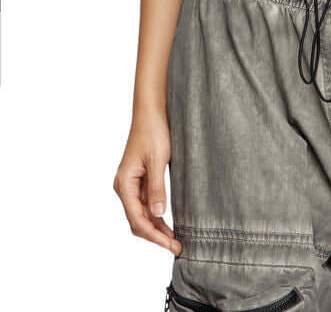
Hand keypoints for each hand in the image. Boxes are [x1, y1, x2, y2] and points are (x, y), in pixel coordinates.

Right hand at [113, 108, 181, 254]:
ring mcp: (131, 185)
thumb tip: (158, 215)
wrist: (151, 112)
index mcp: (124, 183)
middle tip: (177, 246)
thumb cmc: (154, 131)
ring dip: (157, 228)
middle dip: (156, 236)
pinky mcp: (140, 181)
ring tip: (175, 240)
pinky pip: (146, 204)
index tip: (171, 244)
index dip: (154, 235)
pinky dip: (157, 216)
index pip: (137, 219)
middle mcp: (124, 187)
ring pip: (142, 215)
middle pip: (137, 221)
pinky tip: (169, 224)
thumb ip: (156, 188)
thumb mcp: (158, 160)